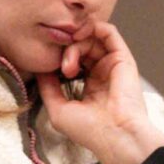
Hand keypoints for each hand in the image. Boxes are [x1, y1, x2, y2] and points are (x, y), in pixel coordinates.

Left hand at [35, 20, 160, 163]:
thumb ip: (48, 88)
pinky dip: (93, 28)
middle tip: (62, 67)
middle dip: (65, 50)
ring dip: (75, 42)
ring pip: (90, 39)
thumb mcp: (57, 110)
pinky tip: (79, 37)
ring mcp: (112, 65)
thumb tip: (40, 69)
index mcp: (89, 87)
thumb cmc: (89, 130)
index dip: (58, 57)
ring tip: (69, 58)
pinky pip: (109, 32)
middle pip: (79, 48)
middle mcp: (101, 74)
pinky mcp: (123, 58)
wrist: (115, 135)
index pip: (71, 61)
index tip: (47, 62)